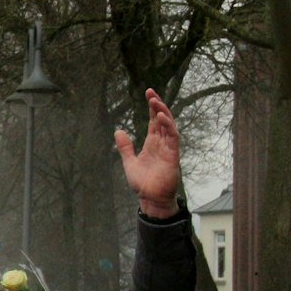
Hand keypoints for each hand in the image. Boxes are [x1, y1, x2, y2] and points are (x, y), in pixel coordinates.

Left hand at [116, 89, 181, 218]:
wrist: (149, 198)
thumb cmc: (142, 182)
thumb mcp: (129, 161)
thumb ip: (125, 147)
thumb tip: (118, 131)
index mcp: (152, 143)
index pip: (154, 121)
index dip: (152, 107)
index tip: (148, 93)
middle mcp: (161, 143)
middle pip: (162, 119)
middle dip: (157, 105)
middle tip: (150, 92)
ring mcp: (168, 148)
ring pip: (168, 125)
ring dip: (163, 112)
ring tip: (155, 101)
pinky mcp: (173, 155)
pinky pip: (173, 137)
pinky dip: (168, 126)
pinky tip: (161, 117)